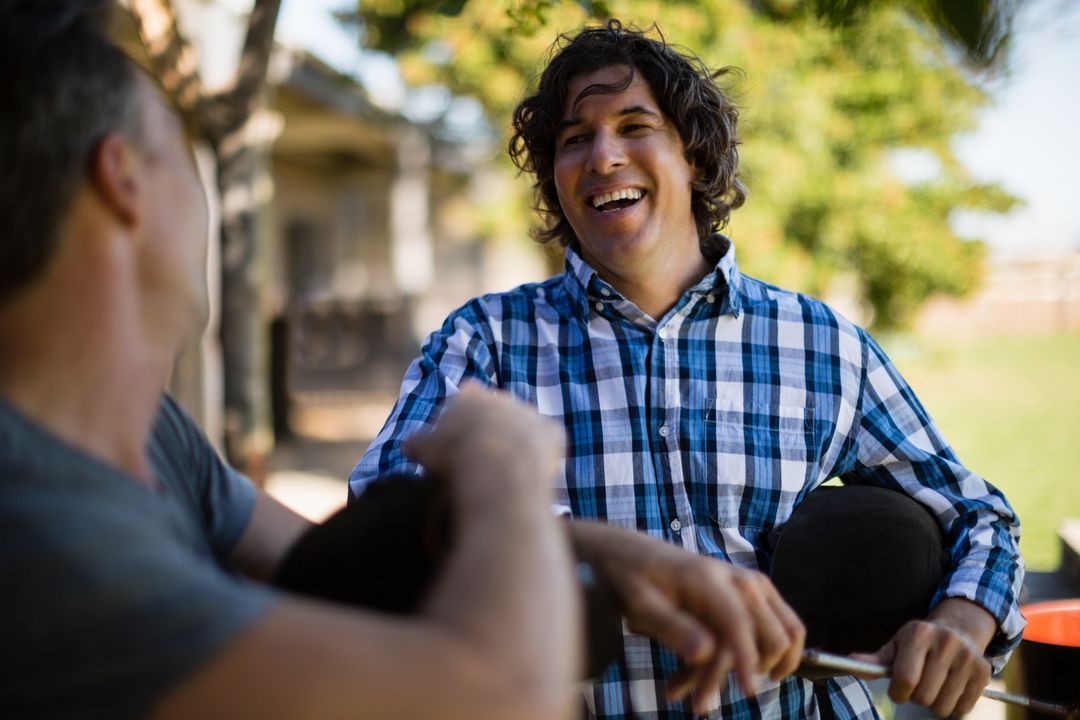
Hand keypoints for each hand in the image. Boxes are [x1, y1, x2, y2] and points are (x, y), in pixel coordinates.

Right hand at [404, 383, 563, 511]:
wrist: (497, 466)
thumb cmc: (455, 456)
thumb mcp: (424, 449)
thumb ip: (418, 443)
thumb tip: (409, 446)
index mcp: (470, 396)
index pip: (466, 397)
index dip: (463, 419)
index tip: (460, 441)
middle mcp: (502, 397)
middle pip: (497, 411)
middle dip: (493, 430)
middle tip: (483, 458)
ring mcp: (529, 413)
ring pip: (523, 427)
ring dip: (517, 443)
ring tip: (506, 471)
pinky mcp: (552, 432)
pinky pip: (548, 442)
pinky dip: (542, 456)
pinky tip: (530, 474)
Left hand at [571, 522, 804, 713]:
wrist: (631, 554)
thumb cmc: (632, 579)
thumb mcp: (640, 604)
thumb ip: (673, 627)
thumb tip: (705, 653)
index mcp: (709, 579)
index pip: (739, 623)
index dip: (747, 660)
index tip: (748, 692)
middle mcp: (740, 580)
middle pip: (769, 633)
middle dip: (744, 671)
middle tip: (699, 701)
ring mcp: (752, 586)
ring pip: (783, 634)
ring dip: (756, 666)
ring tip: (699, 695)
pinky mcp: (753, 596)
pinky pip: (772, 632)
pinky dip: (753, 659)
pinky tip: (700, 679)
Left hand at [850, 598, 995, 716]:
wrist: (959, 629)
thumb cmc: (920, 642)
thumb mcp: (897, 645)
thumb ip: (875, 660)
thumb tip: (852, 663)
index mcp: (920, 634)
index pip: (905, 679)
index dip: (898, 692)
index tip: (898, 691)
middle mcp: (946, 642)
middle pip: (923, 696)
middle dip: (915, 697)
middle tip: (917, 686)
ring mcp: (968, 658)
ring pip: (942, 707)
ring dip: (934, 703)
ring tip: (934, 685)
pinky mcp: (984, 672)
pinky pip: (962, 709)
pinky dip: (952, 706)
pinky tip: (949, 688)